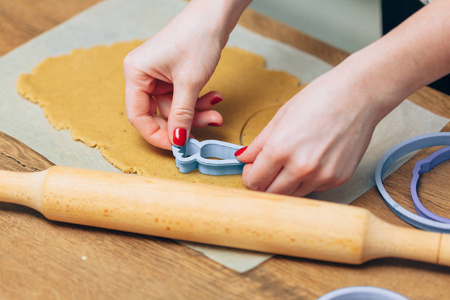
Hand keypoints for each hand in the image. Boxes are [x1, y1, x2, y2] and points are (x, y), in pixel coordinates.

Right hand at [124, 0, 250, 148]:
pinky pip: (183, 98)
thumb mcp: (190, 83)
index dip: (156, 135)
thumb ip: (182, 115)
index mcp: (136, 74)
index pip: (138, 116)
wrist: (214, 14)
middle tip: (208, 125)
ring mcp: (158, 75)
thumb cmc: (197, 38)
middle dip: (185, 122)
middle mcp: (143, 75)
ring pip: (175, 107)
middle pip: (159, 113)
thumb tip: (177, 142)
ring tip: (217, 111)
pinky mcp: (172, 74)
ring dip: (197, 112)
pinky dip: (198, 102)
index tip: (177, 147)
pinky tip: (214, 97)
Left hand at [236, 67, 380, 195]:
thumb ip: (259, 143)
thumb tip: (243, 158)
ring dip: (285, 184)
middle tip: (267, 169)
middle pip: (271, 194)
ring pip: (292, 195)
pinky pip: (314, 189)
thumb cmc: (320, 99)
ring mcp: (321, 176)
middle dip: (265, 183)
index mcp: (281, 149)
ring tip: (291, 162)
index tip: (252, 168)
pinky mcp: (338, 179)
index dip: (250, 176)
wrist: (358, 95)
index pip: (254, 181)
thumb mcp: (281, 117)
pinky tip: (311, 160)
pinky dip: (307, 180)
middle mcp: (301, 167)